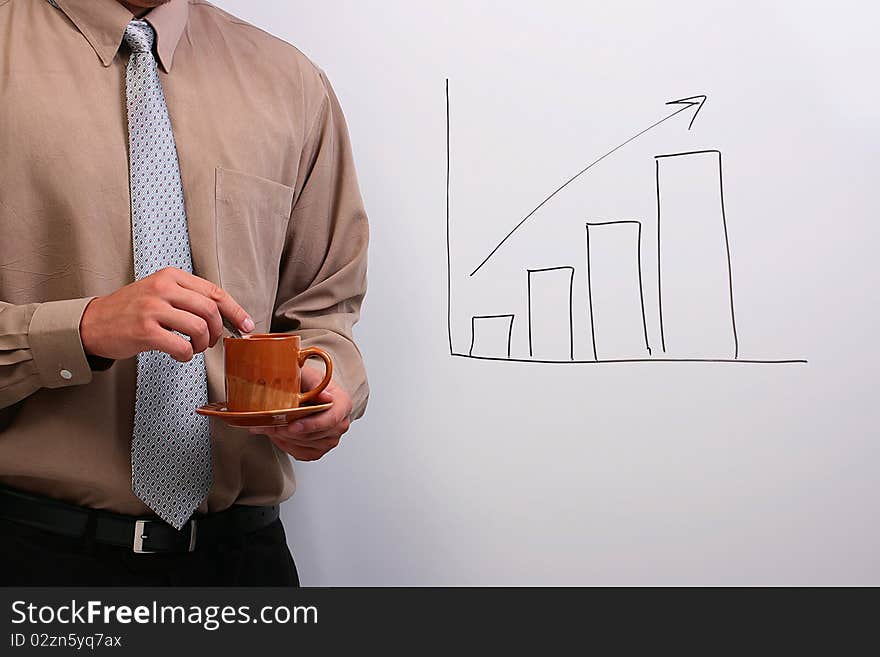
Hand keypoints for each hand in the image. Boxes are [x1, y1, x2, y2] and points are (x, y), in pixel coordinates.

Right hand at [80, 267, 253, 362]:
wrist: (93, 323)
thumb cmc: (131, 310)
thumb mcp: (160, 293)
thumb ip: (189, 298)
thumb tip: (226, 316)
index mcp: (171, 276)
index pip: (214, 292)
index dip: (235, 311)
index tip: (247, 325)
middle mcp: (163, 288)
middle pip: (210, 310)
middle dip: (218, 331)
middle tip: (211, 341)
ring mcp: (153, 308)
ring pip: (199, 328)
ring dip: (202, 344)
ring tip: (192, 348)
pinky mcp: (145, 330)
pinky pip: (181, 346)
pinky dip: (186, 355)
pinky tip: (179, 354)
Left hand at [251, 366, 353, 461]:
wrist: (305, 391)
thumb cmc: (307, 382)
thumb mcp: (309, 375)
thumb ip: (316, 384)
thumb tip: (325, 397)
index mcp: (343, 404)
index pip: (331, 419)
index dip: (311, 424)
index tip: (292, 425)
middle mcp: (340, 424)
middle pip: (314, 435)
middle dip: (289, 430)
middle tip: (268, 423)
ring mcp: (331, 439)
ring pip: (305, 444)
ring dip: (284, 436)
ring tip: (268, 425)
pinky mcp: (319, 449)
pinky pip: (302, 453)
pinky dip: (286, 445)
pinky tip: (277, 434)